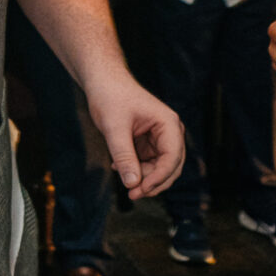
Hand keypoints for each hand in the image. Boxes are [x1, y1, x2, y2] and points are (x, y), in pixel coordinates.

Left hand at [85, 66, 183, 199]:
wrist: (102, 81)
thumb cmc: (110, 97)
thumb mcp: (114, 128)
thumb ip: (124, 156)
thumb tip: (132, 184)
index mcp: (169, 124)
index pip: (172, 158)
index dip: (158, 178)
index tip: (139, 190)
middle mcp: (169, 132)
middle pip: (171, 167)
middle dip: (153, 182)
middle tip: (132, 194)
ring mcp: (160, 137)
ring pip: (160, 168)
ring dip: (143, 178)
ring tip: (121, 177)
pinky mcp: (149, 142)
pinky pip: (148, 163)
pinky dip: (136, 169)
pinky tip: (117, 166)